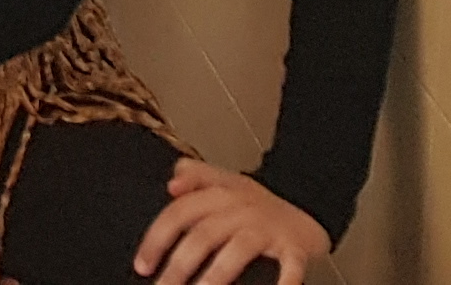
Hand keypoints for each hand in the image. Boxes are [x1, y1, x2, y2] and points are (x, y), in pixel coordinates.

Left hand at [136, 158, 327, 284]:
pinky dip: (284, 282)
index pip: (179, 214)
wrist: (308, 198)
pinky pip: (289, 266)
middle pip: (203, 236)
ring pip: (236, 252)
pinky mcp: (295, 247)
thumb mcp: (223, 180)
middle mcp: (241, 209)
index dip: (156, 240)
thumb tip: (171, 185)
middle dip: (178, 267)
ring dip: (214, 277)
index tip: (142, 266)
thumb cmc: (256, 201)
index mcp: (219, 194)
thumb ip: (194, 176)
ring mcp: (268, 229)